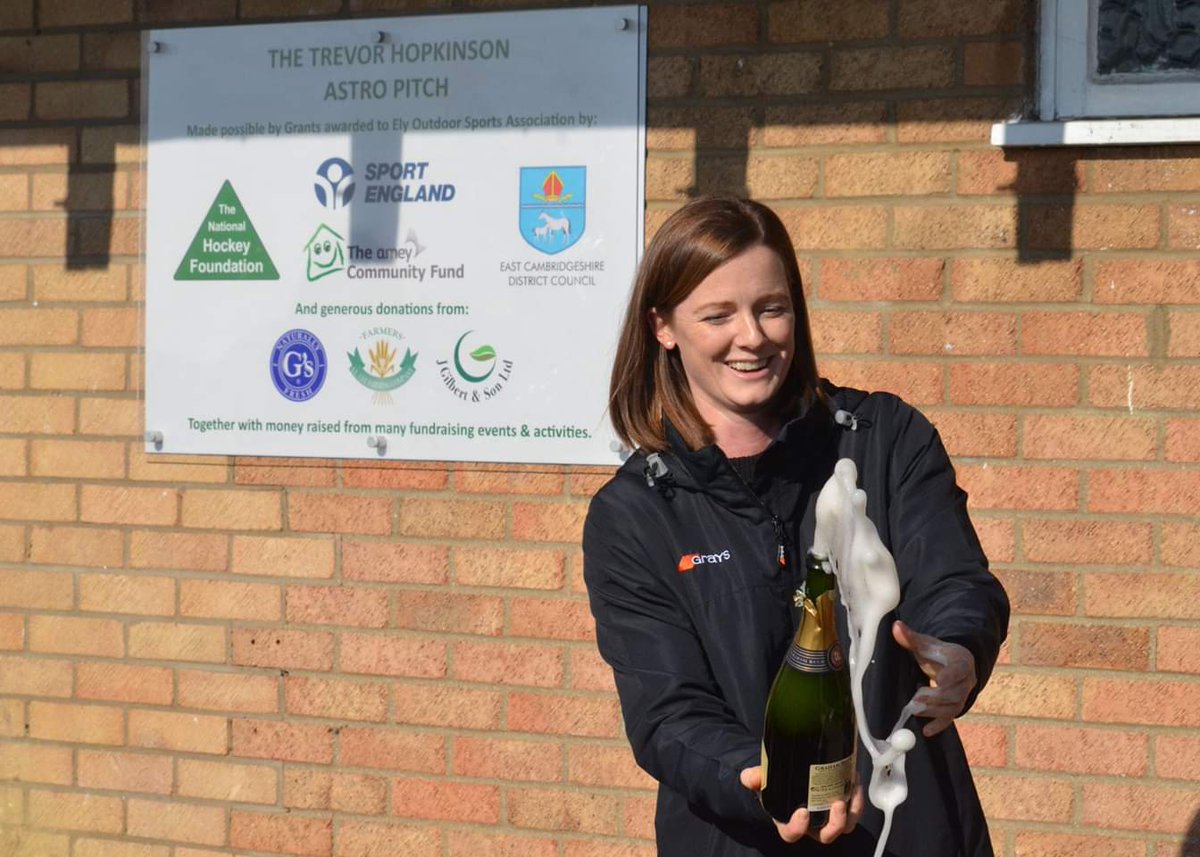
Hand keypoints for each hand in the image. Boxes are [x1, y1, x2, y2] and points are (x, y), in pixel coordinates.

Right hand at [739, 766, 863, 843]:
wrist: (790, 775)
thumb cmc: (777, 784)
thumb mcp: (763, 779)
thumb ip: (755, 778)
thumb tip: (748, 776)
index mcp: (790, 821)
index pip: (792, 834)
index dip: (797, 828)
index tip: (802, 813)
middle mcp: (812, 824)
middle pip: (826, 835)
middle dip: (834, 824)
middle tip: (837, 805)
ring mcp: (828, 816)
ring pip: (845, 825)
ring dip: (851, 814)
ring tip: (850, 794)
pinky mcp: (842, 805)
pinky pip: (854, 809)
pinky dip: (857, 798)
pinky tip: (854, 781)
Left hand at [892, 620, 976, 737]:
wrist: (954, 663)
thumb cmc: (938, 652)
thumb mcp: (925, 643)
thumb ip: (911, 637)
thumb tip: (896, 626)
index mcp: (961, 661)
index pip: (959, 670)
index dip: (950, 676)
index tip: (938, 680)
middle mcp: (966, 681)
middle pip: (955, 693)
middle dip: (936, 698)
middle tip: (917, 699)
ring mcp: (962, 696)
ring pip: (953, 707)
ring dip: (934, 711)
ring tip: (915, 709)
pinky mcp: (955, 707)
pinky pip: (950, 719)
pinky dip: (939, 726)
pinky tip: (927, 732)